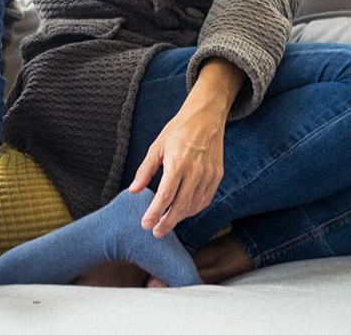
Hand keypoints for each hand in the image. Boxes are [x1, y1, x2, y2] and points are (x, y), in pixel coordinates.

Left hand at [127, 60, 243, 237]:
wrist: (206, 117)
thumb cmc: (178, 130)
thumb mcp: (157, 147)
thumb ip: (145, 171)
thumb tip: (133, 190)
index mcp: (178, 163)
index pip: (165, 196)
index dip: (155, 213)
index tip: (146, 225)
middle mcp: (195, 171)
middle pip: (181, 206)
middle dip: (167, 222)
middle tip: (156, 232)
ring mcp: (209, 175)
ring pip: (194, 205)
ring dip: (180, 217)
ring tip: (167, 221)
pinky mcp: (217, 176)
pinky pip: (205, 200)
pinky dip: (194, 209)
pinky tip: (184, 211)